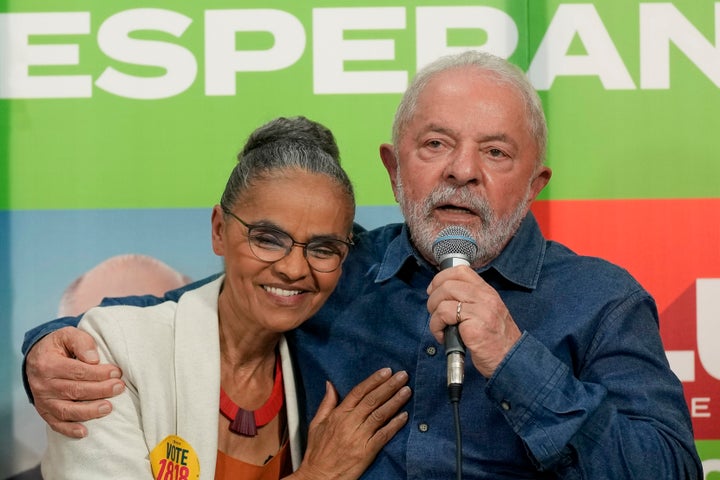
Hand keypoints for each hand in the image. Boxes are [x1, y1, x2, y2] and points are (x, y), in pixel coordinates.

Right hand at [26, 326, 125, 437]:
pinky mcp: (44, 411)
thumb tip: (94, 359)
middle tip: (119, 387)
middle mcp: (42, 384)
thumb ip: (82, 342)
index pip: (77, 371)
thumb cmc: (59, 346)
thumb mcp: (68, 335)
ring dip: (89, 411)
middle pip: (74, 390)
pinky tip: (85, 432)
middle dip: (100, 390)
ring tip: (108, 408)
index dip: (98, 373)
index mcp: (48, 364)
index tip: (117, 372)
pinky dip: (69, 430)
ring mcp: (42, 400)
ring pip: (66, 410)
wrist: (38, 357)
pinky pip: (55, 423)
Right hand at [291, 368, 410, 478]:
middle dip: (389, 386)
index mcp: (338, 415)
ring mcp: (359, 437)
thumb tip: (330, 384)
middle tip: (402, 375)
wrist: (319, 477)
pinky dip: (395, 425)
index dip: (374, 380)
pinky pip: (383, 435)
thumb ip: (326, 403)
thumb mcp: (316, 424)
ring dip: (395, 401)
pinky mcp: (367, 451)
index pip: (358, 392)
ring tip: (407, 390)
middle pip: (372, 400)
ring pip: (380, 414)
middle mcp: (349, 423)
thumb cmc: (317, 452)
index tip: (386, 371)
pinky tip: (405, 416)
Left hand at [427, 266, 521, 377]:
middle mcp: (485, 297)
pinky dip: (436, 326)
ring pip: (442, 298)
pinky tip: (443, 337)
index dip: (441, 278)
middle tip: (434, 313)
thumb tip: (444, 294)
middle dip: (433, 298)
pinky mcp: (473, 326)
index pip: (461, 271)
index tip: (434, 291)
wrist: (511, 361)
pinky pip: (443, 315)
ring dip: (434, 314)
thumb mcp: (488, 313)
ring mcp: (480, 311)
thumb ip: (472, 301)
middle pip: (447, 283)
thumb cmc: (497, 342)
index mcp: (488, 292)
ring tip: (440, 328)